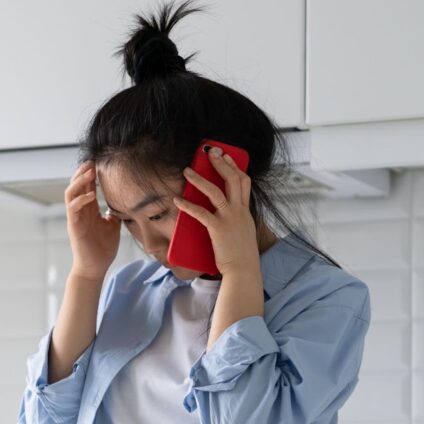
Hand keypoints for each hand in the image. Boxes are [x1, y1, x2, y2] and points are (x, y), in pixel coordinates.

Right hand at [64, 160, 120, 280]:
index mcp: (89, 209)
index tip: (100, 161)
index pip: (88, 186)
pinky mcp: (74, 226)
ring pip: (71, 192)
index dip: (92, 173)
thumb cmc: (103, 248)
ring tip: (89, 172)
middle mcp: (80, 210)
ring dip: (79, 181)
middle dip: (83, 171)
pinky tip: (91, 195)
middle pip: (76, 184)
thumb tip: (123, 203)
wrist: (95, 267)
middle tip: (93, 160)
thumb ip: (115, 213)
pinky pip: (73, 208)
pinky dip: (81, 200)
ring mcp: (75, 217)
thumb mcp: (113, 226)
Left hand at [172, 147, 259, 276]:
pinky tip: (177, 200)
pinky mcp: (218, 229)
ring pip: (215, 192)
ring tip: (187, 170)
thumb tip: (225, 214)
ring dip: (200, 179)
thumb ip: (236, 220)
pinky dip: (187, 205)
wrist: (244, 270)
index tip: (227, 156)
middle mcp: (239, 211)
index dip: (235, 167)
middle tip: (210, 152)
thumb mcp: (243, 232)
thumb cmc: (241, 255)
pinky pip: (201, 213)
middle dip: (221, 163)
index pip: (244, 182)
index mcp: (245, 211)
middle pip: (233, 179)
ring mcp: (230, 219)